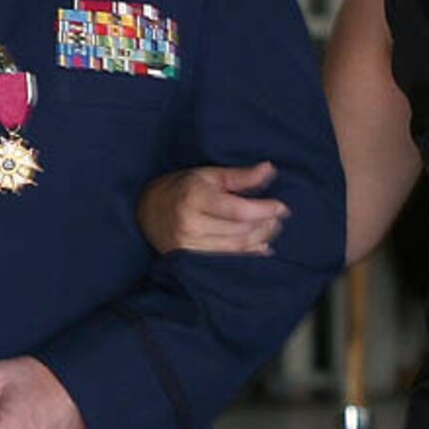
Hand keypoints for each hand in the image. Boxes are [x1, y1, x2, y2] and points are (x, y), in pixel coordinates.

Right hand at [137, 161, 287, 254]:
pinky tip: (263, 248)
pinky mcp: (190, 259)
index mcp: (195, 198)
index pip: (237, 209)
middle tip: (279, 218)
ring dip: (260, 238)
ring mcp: (189, 245)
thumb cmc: (180, 188)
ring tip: (273, 229)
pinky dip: (248, 254)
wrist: (146, 211)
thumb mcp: (207, 175)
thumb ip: (239, 176)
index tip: (282, 207)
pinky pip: (226, 259)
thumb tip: (269, 169)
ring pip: (235, 247)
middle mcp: (191, 224)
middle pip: (239, 230)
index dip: (263, 209)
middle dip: (265, 224)